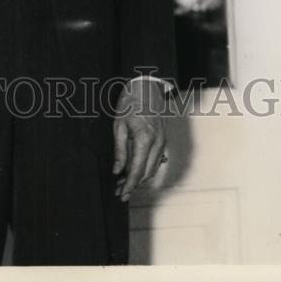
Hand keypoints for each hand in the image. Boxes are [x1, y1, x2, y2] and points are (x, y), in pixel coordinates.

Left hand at [112, 79, 165, 201]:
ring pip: (152, 168)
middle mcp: (157, 143)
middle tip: (118, 191)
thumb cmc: (130, 103)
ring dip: (139, 178)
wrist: (146, 86)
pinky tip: (134, 170)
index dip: (129, 185)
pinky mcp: (163, 139)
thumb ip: (119, 150)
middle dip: (133, 185)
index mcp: (145, 138)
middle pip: (146, 172)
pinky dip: (145, 168)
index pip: (137, 169)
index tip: (121, 194)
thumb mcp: (118, 125)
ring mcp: (163, 141)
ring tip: (123, 183)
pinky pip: (155, 159)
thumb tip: (117, 171)